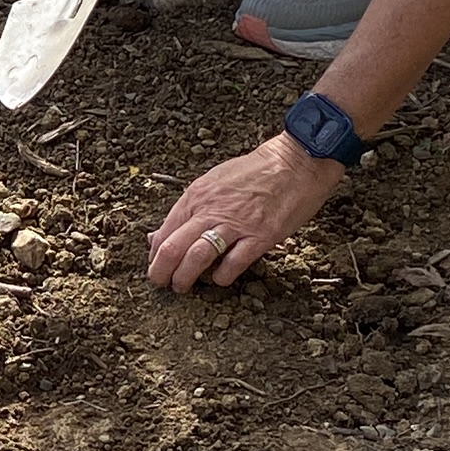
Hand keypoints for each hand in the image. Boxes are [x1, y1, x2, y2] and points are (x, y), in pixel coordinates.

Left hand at [145, 132, 344, 291]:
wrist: (295, 163)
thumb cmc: (255, 172)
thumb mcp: (214, 181)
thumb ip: (191, 207)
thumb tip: (164, 232)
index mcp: (197, 195)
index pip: (164, 231)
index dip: (154, 255)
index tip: (156, 265)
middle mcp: (211, 210)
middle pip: (173, 248)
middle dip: (161, 272)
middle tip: (161, 283)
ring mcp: (235, 224)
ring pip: (196, 258)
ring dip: (184, 278)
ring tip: (182, 287)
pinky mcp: (260, 237)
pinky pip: (233, 264)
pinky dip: (221, 277)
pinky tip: (220, 278)